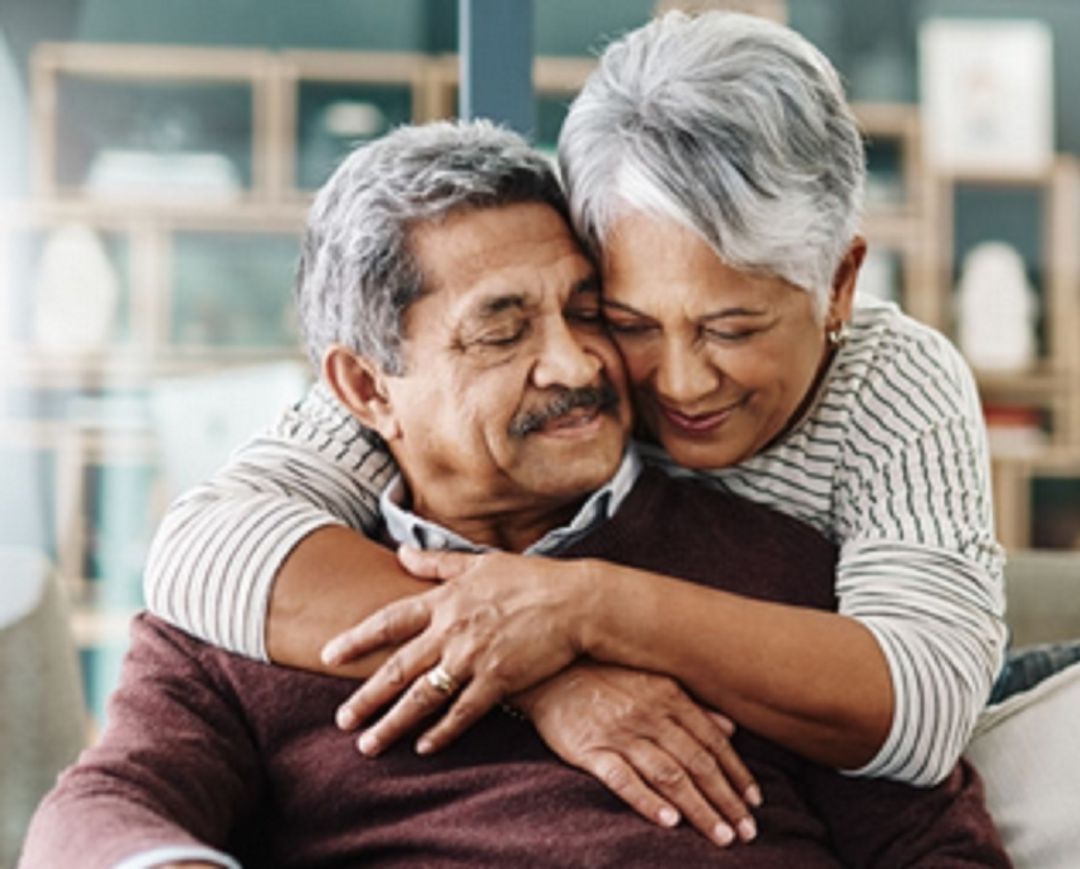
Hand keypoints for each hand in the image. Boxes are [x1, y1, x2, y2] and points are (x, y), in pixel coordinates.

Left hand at [323, 548, 594, 754]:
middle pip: (399, 669)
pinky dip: (442, 732)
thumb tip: (401, 552)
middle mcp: (452, 631)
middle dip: (366, 698)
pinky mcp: (499, 680)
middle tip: (341, 720)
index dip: (357, 639)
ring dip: (393, 724)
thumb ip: (436, 562)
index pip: (389, 621)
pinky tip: (423, 748)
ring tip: (368, 744)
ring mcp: (474, 658)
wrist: (575, 601)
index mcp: (444, 600)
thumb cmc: (529, 579)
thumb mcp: (479, 562)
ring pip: (423, 697)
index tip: (329, 655)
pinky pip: (463, 713)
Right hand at [516, 663, 761, 847]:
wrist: (547, 670)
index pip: (713, 741)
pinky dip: (647, 801)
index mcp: (668, 696)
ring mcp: (620, 733)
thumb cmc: (604, 675)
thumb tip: (730, 728)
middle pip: (697, 763)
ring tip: (721, 836)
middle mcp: (650, 715)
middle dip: (726, 800)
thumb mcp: (652, 680)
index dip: (737, 773)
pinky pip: (623, 779)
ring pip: (669, 775)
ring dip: (699, 808)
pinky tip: (668, 822)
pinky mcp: (590, 749)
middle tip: (747, 832)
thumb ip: (691, 705)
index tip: (755, 802)